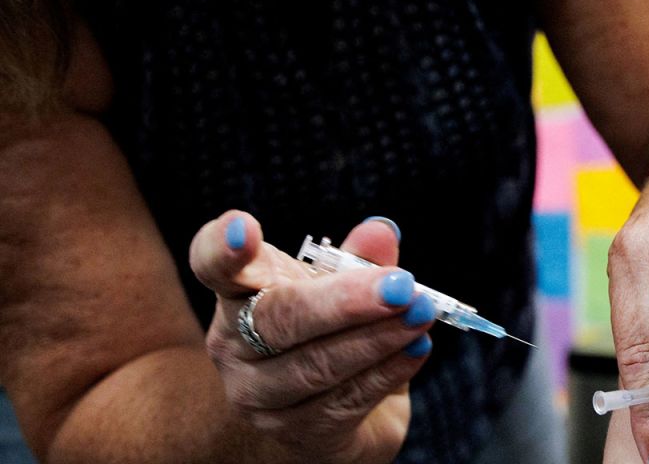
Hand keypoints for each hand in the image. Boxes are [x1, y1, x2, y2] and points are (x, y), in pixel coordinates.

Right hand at [189, 211, 436, 463]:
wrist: (325, 416)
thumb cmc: (328, 333)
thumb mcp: (343, 288)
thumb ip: (360, 260)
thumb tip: (381, 232)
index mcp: (239, 291)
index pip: (213, 264)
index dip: (224, 248)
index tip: (245, 227)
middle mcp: (234, 343)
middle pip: (277, 319)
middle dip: (345, 302)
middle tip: (401, 286)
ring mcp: (257, 394)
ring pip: (315, 365)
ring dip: (378, 338)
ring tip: (422, 313)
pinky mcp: (295, 433)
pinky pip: (343, 401)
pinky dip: (387, 371)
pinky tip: (417, 349)